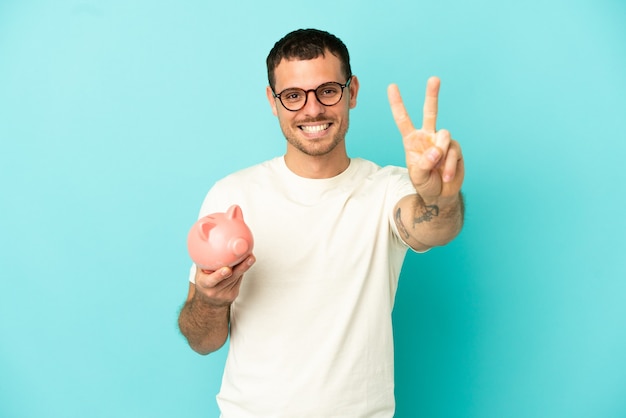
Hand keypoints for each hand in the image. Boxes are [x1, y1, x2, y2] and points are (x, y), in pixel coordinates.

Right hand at [193, 254, 255, 307]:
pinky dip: (242, 270)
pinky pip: (239, 280)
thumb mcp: (199, 272)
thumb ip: (203, 259)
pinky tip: (246, 262)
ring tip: (250, 257)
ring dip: (244, 266)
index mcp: (204, 284)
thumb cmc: (204, 282)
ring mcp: (224, 294)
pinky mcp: (233, 294)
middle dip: (241, 267)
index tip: (227, 270)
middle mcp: (214, 291)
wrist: (208, 302)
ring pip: (237, 278)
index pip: (211, 280)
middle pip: (230, 278)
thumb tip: (206, 239)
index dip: (219, 275)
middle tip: (249, 257)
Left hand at [388, 77, 463, 199]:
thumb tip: (436, 151)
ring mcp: (442, 142)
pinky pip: (453, 152)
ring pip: (444, 136)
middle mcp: (428, 137)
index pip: (403, 119)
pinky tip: (446, 176)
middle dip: (432, 95)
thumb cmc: (425, 182)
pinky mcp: (456, 149)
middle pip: (430, 112)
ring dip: (440, 155)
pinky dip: (449, 167)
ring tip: (438, 170)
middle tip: (434, 78)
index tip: (392, 87)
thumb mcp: (418, 176)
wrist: (440, 195)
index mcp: (412, 140)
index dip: (397, 103)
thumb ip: (424, 163)